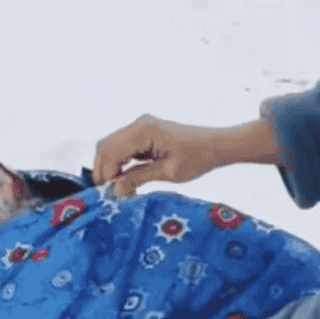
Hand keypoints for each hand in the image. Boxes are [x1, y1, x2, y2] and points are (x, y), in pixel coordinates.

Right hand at [93, 114, 223, 197]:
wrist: (216, 145)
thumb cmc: (197, 157)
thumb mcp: (167, 172)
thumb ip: (138, 179)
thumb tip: (115, 190)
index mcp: (143, 131)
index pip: (110, 152)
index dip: (105, 174)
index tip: (109, 194)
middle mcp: (139, 125)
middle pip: (106, 147)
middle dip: (104, 170)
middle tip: (109, 193)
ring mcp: (141, 128)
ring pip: (112, 147)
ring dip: (111, 167)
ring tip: (118, 188)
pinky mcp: (145, 134)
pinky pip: (124, 148)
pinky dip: (121, 163)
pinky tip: (126, 179)